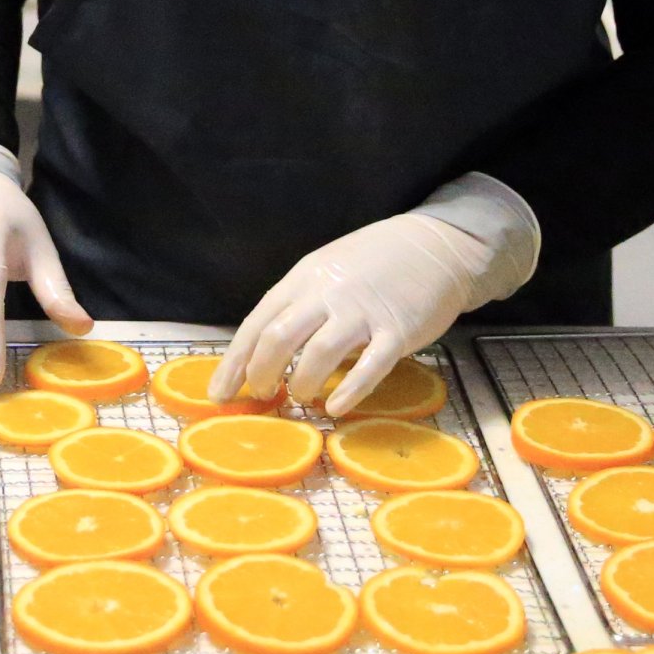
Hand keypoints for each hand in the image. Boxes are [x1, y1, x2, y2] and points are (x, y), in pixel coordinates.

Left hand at [213, 213, 520, 412]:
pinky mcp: (397, 331)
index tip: (219, 393)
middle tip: (263, 394)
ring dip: (303, 383)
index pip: (258, 323)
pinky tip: (335, 407)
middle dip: (262, 373)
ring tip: (303, 397)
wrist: (433, 246)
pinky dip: (349, 391)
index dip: (235, 362)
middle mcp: (327, 293)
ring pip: (319, 354)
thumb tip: (264, 351)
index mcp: (303, 278)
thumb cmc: (372, 264)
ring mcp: (362, 312)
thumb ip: (298, 305)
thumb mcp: (325, 272)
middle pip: (279, 338)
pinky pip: (369, 367)